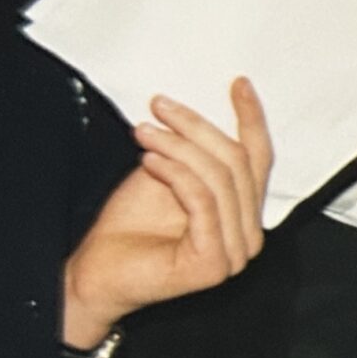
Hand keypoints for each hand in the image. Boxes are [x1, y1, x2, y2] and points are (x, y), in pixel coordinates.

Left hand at [62, 78, 273, 346]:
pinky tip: (149, 160)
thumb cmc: (128, 228)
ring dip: (178, 147)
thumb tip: (199, 110)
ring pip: (220, 179)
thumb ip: (193, 154)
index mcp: (244, 215)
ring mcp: (235, 254)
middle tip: (160, 107)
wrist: (98, 273)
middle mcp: (249, 236)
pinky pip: (202, 202)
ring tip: (144, 132)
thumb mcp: (167, 174)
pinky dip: (175, 174)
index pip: (258, 160)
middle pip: (238, 163)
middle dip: (197, 128)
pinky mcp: (215, 264)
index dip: (250, 119)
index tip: (237, 85)